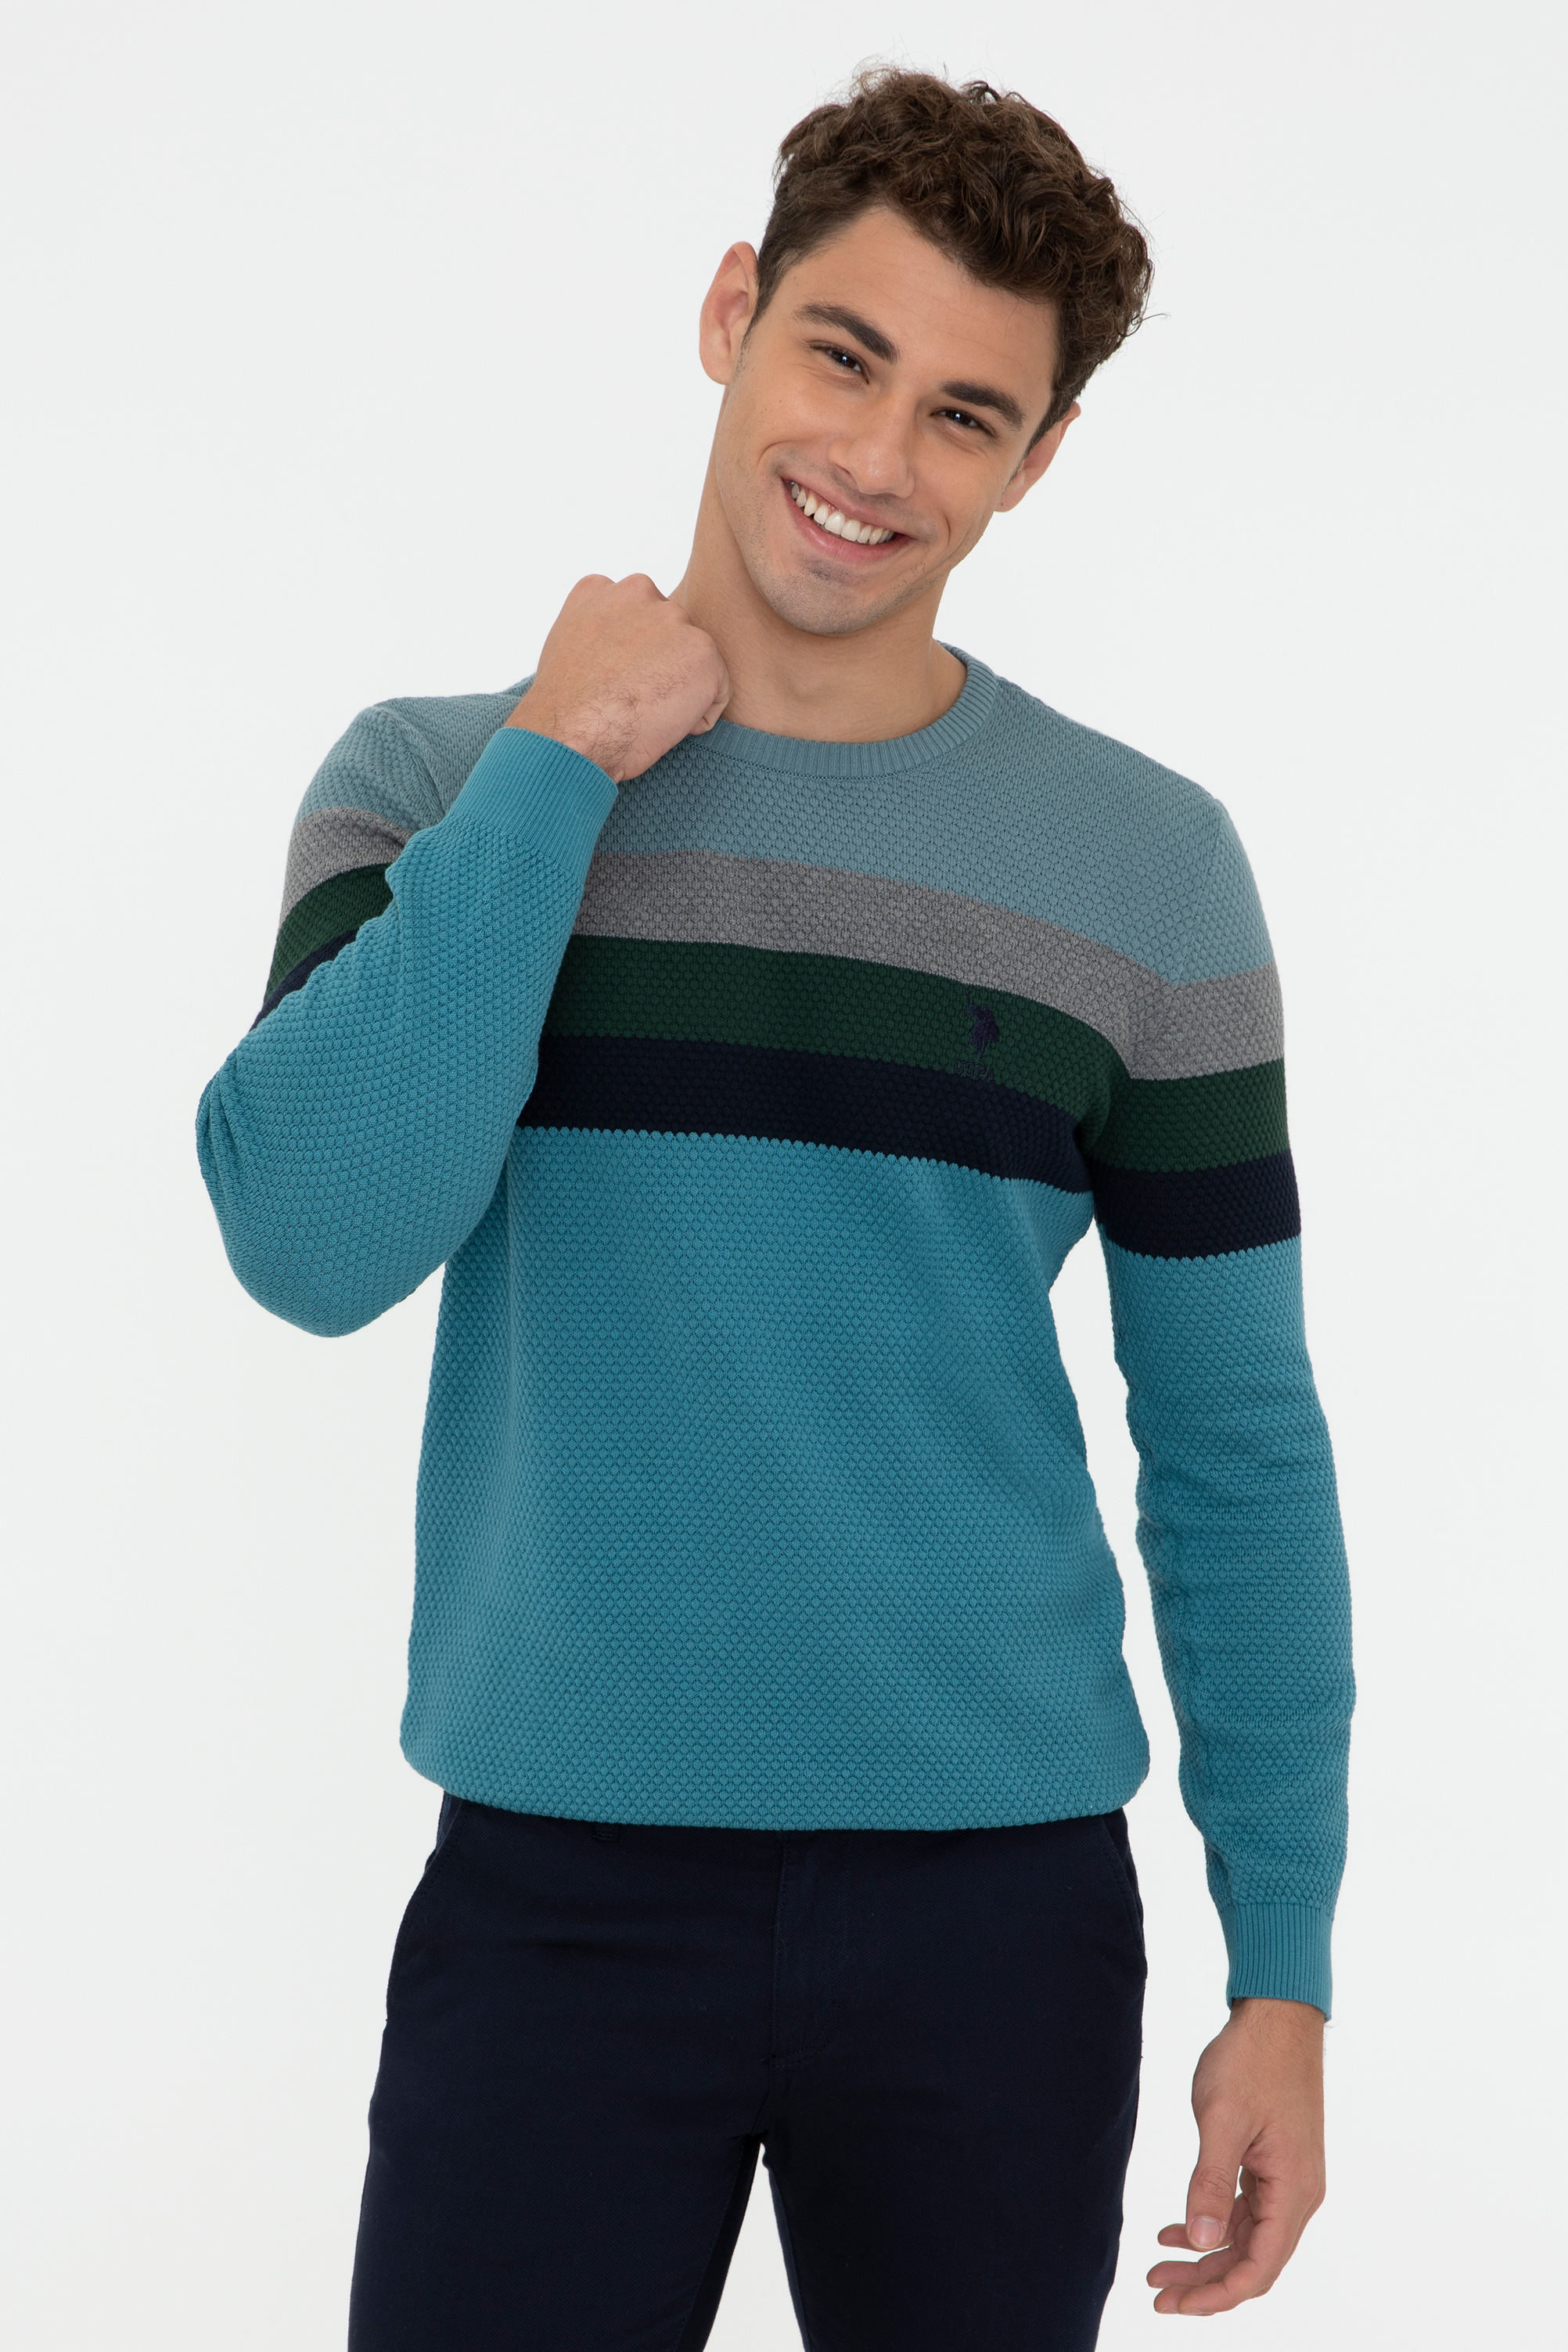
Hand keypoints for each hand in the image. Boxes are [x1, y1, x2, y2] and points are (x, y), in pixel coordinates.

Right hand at [506, 573, 729, 783]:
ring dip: (681, 689)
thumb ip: (597, 632)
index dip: (632, 657)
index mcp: (600, 589)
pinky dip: (699, 716)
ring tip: (645, 713)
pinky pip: (718, 690)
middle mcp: (639, 591)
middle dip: (661, 667)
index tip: (615, 681)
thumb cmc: (564, 709)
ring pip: (694, 660)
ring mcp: (674, 619)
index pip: (636, 616)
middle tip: (632, 700)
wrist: (571, 732)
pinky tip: (664, 724)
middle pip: (670, 634)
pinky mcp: (703, 650)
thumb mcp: (566, 649)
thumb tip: (613, 648)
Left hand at [1148, 1996, 1324, 2316]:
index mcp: (1294, 2191)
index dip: (1217, 2295)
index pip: (1259, 2269)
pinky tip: (1176, 2230)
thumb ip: (1210, 2183)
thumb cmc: (1253, 2059)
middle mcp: (1298, 2194)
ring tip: (1159, 2268)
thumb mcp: (1222, 2120)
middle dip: (1205, 2283)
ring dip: (1205, 2256)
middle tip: (1157, 2295)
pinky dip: (1212, 2224)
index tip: (1175, 2305)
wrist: (1277, 2015)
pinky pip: (1246, 2211)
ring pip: (1247, 2239)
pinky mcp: (1274, 2163)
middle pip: (1253, 2261)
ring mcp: (1288, 2179)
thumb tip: (1200, 2240)